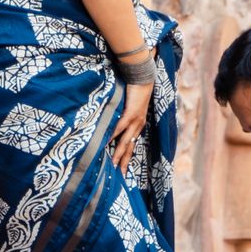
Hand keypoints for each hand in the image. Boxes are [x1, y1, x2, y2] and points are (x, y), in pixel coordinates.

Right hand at [111, 56, 154, 176]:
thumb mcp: (128, 106)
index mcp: (138, 125)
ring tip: (113, 165)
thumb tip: (109, 123)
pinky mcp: (131, 113)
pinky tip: (107, 144)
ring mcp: (136, 120)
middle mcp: (138, 125)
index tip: (122, 169)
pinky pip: (120, 127)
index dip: (127, 157)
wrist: (143, 75)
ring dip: (119, 154)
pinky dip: (113, 136)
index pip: (131, 144)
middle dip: (124, 162)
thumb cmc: (134, 90)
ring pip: (126, 141)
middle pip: (130, 147)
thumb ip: (120, 115)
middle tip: (119, 176)